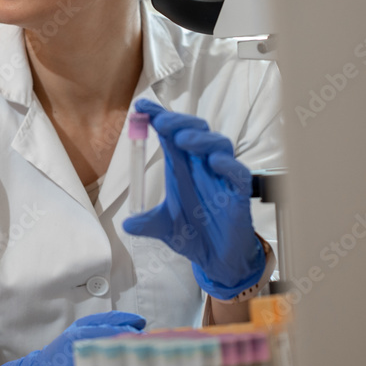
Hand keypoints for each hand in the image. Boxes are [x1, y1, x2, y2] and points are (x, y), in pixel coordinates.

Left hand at [122, 99, 265, 299]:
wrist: (216, 258)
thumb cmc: (193, 233)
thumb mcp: (163, 227)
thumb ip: (146, 223)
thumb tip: (126, 224)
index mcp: (181, 166)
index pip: (170, 134)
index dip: (158, 117)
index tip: (141, 106)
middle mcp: (201, 166)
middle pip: (194, 131)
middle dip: (178, 123)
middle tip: (160, 123)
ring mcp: (221, 177)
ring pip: (218, 145)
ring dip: (200, 139)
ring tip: (182, 139)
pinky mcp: (239, 193)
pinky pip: (238, 173)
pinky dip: (228, 165)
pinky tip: (215, 162)